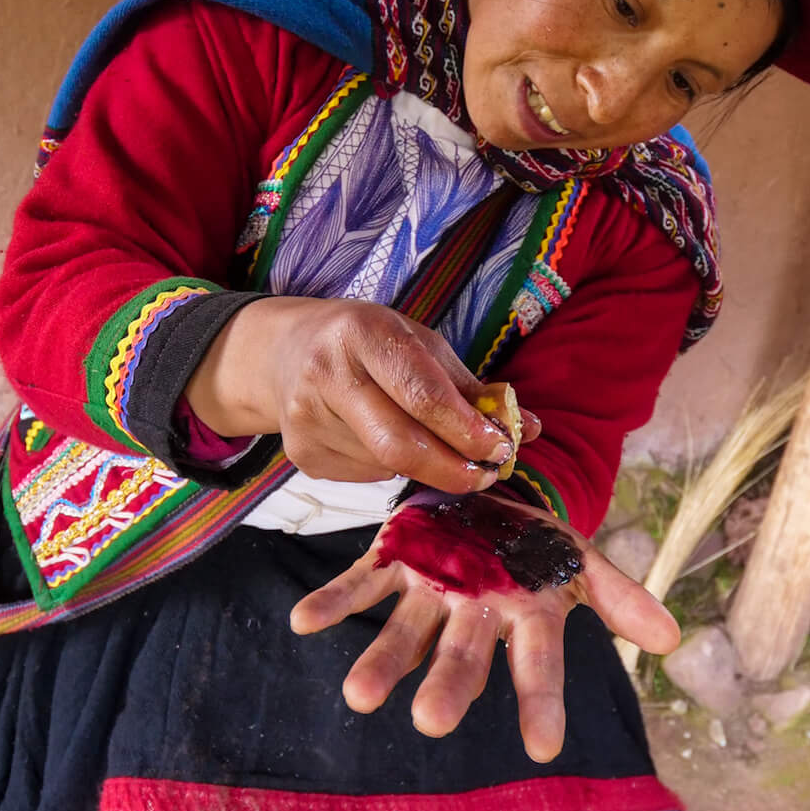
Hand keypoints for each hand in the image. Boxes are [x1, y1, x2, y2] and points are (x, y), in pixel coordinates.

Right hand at [184, 296, 537, 492]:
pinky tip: (383, 440)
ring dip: (426, 466)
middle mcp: (327, 375)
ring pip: (388, 466)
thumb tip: (528, 428)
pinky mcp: (302, 455)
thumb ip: (469, 388)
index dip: (467, 429)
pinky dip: (392, 469)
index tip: (501, 447)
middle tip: (484, 474)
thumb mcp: (418, 344)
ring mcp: (308, 420)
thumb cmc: (366, 343)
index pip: (423, 395)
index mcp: (363, 333)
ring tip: (433, 445)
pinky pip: (367, 477)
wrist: (281, 353)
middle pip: (400, 447)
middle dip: (453, 469)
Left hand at [289, 492, 679, 762]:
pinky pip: (358, 586)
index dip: (541, 704)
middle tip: (430, 723)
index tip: (544, 750)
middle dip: (447, 690)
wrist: (488, 502)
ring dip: (380, 662)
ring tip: (357, 695)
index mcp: (522, 618)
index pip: (538, 668)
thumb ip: (620, 598)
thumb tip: (672, 639)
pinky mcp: (391, 563)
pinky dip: (331, 603)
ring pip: (403, 635)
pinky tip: (302, 622)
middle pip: (461, 660)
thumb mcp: (580, 563)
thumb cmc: (535, 548)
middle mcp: (470, 617)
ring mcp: (427, 594)